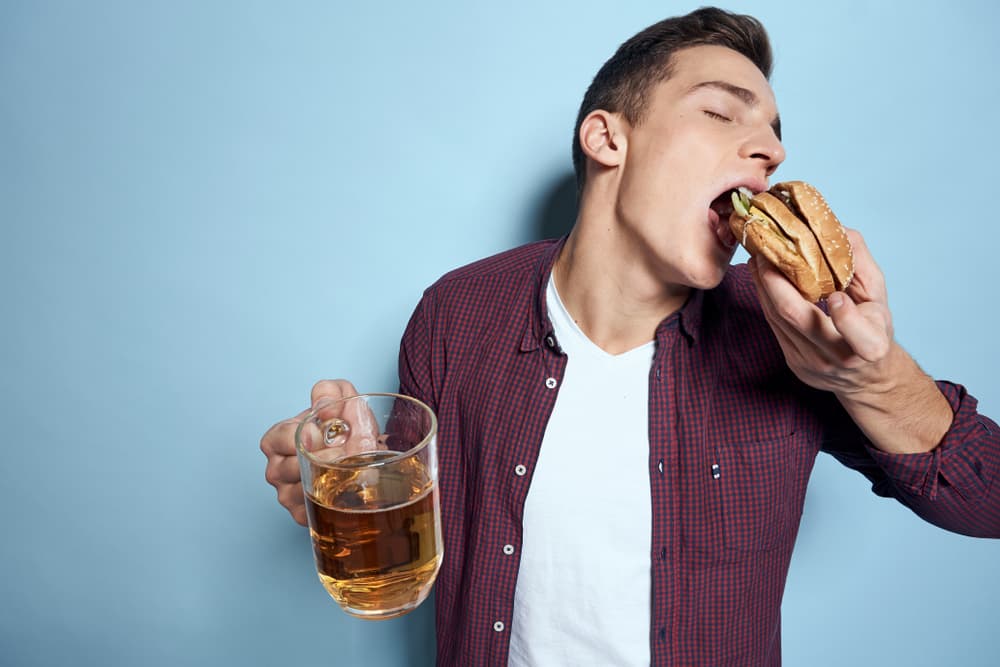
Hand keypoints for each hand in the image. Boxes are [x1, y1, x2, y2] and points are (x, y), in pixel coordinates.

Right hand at [260, 379, 359, 525]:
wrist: (363, 455)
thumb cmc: (344, 428)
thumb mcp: (340, 399)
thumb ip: (330, 391)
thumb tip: (324, 406)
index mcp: (277, 440)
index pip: (279, 439)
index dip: (305, 436)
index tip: (326, 432)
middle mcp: (277, 470)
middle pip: (290, 469)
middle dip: (325, 458)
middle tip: (350, 452)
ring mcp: (288, 495)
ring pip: (304, 492)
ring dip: (332, 480)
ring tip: (356, 468)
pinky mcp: (302, 516)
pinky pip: (314, 513)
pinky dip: (334, 502)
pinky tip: (350, 488)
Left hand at [748, 229, 894, 395]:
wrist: (865, 377)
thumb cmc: (873, 327)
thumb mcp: (879, 297)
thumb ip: (861, 265)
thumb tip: (838, 230)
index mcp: (871, 346)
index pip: (862, 339)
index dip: (847, 318)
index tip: (836, 296)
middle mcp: (839, 358)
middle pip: (799, 320)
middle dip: (777, 282)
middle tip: (766, 251)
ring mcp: (811, 363)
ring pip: (779, 320)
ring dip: (764, 285)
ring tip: (759, 257)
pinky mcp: (793, 362)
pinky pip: (773, 325)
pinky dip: (766, 298)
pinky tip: (762, 277)